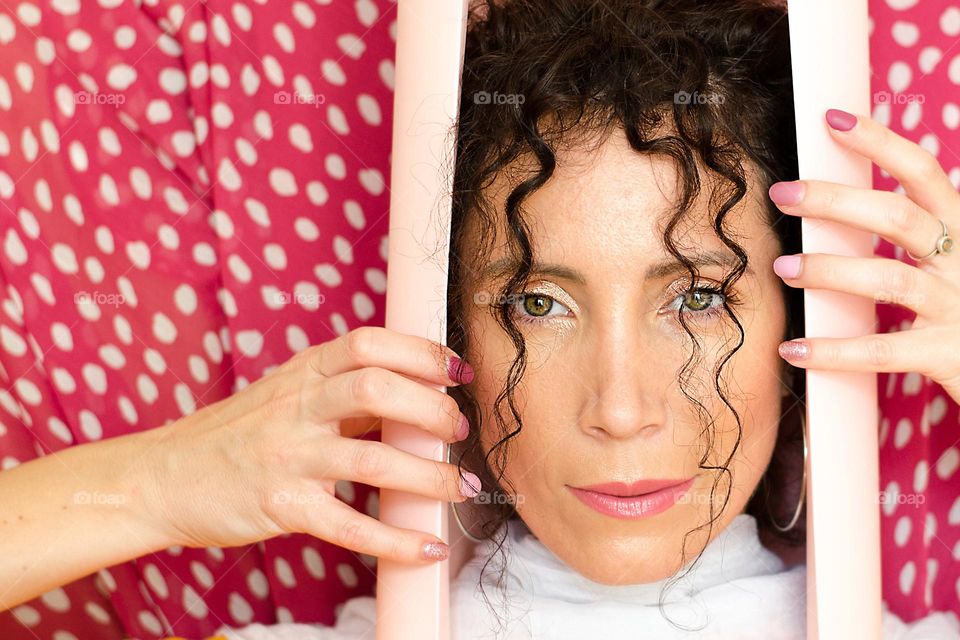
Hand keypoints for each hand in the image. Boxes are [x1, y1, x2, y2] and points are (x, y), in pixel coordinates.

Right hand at [141, 326, 480, 562]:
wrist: (164, 477)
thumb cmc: (236, 434)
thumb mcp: (287, 393)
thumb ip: (344, 391)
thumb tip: (416, 395)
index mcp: (304, 372)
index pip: (369, 344)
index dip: (421, 352)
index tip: (458, 370)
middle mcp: (297, 408)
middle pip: (376, 391)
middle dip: (432, 409)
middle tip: (459, 429)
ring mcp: (288, 457)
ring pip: (372, 460)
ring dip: (429, 475)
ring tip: (461, 486)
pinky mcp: (282, 507)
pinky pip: (348, 526)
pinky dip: (395, 540)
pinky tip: (427, 546)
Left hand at [769, 108, 959, 404]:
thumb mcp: (957, 261)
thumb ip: (919, 236)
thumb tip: (846, 208)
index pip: (924, 173)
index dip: (880, 143)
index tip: (833, 120)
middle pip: (899, 217)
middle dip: (835, 201)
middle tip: (782, 194)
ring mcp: (959, 307)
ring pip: (887, 278)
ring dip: (827, 269)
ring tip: (782, 268)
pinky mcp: (949, 354)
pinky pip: (880, 349)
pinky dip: (832, 350)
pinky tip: (793, 348)